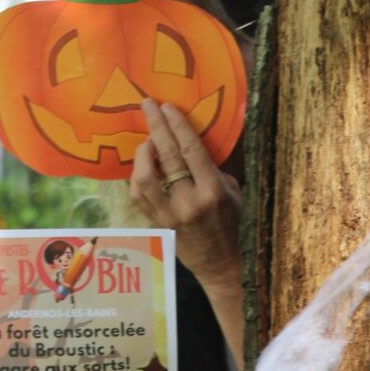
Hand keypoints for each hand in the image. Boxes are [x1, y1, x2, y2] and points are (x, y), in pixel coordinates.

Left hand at [131, 99, 242, 290]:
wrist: (222, 266)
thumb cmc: (232, 225)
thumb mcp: (233, 194)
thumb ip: (212, 170)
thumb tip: (189, 146)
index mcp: (213, 192)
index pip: (191, 150)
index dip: (177, 125)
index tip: (168, 106)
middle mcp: (190, 202)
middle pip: (167, 156)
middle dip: (156, 126)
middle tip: (148, 105)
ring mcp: (170, 215)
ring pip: (144, 176)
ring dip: (143, 153)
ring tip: (147, 141)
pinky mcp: (158, 224)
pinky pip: (139, 195)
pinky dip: (137, 176)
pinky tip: (143, 166)